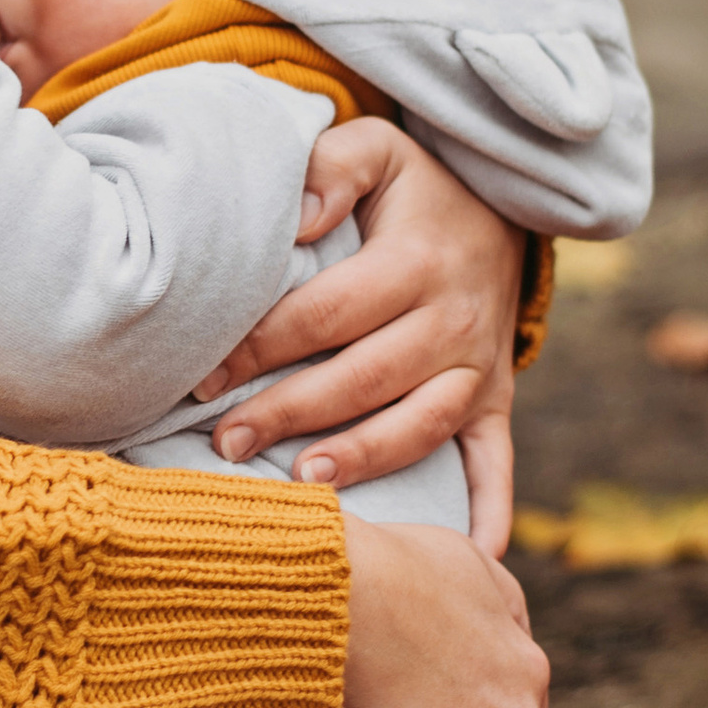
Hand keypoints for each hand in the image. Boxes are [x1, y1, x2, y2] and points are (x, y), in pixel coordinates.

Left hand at [197, 123, 522, 554]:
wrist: (504, 201)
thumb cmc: (415, 185)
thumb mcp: (378, 150)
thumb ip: (331, 168)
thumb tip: (295, 215)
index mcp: (417, 261)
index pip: (325, 313)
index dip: (260, 347)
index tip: (202, 378)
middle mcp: (455, 319)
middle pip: (364, 377)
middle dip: (290, 414)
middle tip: (226, 444)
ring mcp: (480, 365)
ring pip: (421, 424)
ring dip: (364, 460)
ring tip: (305, 486)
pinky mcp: (497, 398)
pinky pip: (496, 460)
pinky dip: (489, 511)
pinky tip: (471, 558)